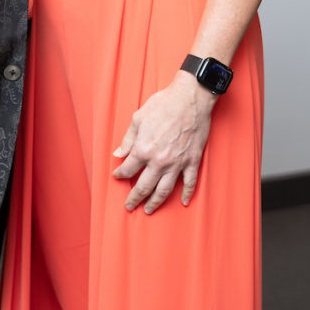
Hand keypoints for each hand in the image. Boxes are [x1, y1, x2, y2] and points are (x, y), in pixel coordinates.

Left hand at [112, 72, 215, 213]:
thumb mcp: (139, 117)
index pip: (128, 168)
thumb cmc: (163, 104)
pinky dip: (186, 194)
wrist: (190, 99)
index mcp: (143, 149)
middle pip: (144, 186)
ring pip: (164, 190)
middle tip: (129, 206)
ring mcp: (177, 163)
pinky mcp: (192, 161)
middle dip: (134, 198)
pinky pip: (189, 182)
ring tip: (149, 210)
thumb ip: (128, 139)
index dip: (120, 174)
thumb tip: (118, 153)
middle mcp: (159, 161)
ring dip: (155, 202)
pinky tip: (182, 202)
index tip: (117, 176)